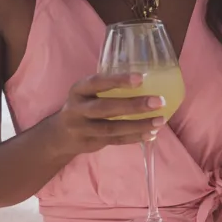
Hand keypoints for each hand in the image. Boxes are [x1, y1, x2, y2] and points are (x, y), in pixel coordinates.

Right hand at [47, 73, 166, 163]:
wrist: (61, 134)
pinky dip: (134, 137)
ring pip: (112, 128)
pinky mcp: (90, 144)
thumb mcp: (87, 91)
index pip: (97, 82)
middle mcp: (77, 109)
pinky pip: (115, 140)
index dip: (117, 80)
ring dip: (138, 124)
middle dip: (133, 105)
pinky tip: (151, 133)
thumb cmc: (84, 104)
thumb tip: (148, 77)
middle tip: (158, 101)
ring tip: (160, 120)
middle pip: (105, 108)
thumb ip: (108, 86)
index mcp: (78, 90)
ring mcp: (82, 129)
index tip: (140, 78)